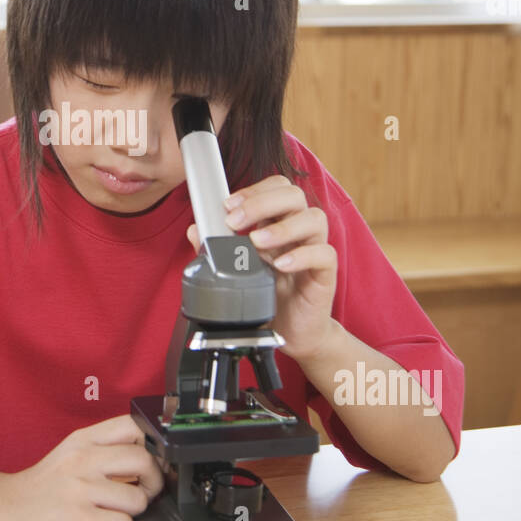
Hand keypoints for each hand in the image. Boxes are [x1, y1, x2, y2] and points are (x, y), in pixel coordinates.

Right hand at [0, 414, 164, 520]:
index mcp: (83, 439)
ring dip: (134, 512)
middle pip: (144, 461)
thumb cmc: (42, 486)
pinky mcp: (76, 519)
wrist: (2, 509)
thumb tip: (152, 456)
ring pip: (137, 499)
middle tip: (140, 492)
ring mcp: (79, 489)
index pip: (134, 426)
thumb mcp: (71, 453)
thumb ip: (105, 449)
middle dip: (152, 482)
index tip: (152, 460)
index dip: (152, 445)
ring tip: (115, 512)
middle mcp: (82, 459)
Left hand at [186, 174, 336, 362]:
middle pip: (294, 195)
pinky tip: (281, 265)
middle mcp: (298, 231)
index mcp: (278, 223)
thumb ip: (218, 250)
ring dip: (282, 226)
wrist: (291, 333)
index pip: (276, 188)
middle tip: (235, 221)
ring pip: (314, 218)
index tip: (228, 205)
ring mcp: (314, 250)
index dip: (254, 190)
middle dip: (261, 202)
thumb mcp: (237, 273)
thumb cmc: (268, 298)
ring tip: (257, 242)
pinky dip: (302, 255)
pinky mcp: (325, 274)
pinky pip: (324, 254)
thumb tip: (194, 230)